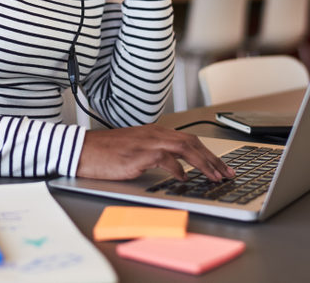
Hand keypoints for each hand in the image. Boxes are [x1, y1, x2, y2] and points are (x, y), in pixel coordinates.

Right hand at [76, 125, 235, 180]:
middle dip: (213, 158)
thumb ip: (155, 153)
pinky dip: (178, 168)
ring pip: (185, 148)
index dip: (208, 152)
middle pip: (192, 142)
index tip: (221, 165)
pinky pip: (165, 158)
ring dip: (203, 163)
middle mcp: (154, 133)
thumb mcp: (134, 149)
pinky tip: (184, 178)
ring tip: (215, 177)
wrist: (82, 150)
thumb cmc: (104, 152)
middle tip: (227, 172)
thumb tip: (176, 168)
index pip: (188, 139)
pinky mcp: (139, 153)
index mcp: (154, 132)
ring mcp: (147, 142)